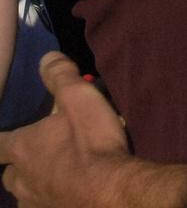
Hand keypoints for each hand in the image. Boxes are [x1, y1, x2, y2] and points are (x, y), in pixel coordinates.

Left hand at [0, 52, 128, 207]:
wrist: (112, 194)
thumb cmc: (91, 142)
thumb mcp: (79, 97)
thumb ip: (60, 75)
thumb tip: (45, 58)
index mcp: (23, 148)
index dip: (1, 139)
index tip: (4, 136)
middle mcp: (22, 180)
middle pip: (9, 174)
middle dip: (17, 164)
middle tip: (36, 153)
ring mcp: (38, 204)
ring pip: (24, 195)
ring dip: (32, 184)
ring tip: (52, 175)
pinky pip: (45, 207)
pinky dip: (50, 200)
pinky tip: (65, 195)